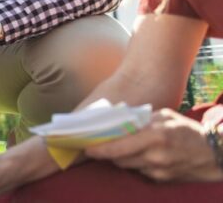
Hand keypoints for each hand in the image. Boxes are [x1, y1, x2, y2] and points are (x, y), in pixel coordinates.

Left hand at [85, 108, 222, 182]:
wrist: (213, 153)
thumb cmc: (186, 130)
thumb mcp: (163, 117)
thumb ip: (139, 120)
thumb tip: (114, 122)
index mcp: (154, 136)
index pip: (117, 146)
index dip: (98, 148)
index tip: (86, 146)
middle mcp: (154, 155)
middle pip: (117, 159)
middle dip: (107, 152)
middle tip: (99, 144)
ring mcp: (158, 170)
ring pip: (126, 166)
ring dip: (120, 158)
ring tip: (121, 147)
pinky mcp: (161, 180)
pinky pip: (138, 171)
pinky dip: (135, 163)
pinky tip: (141, 155)